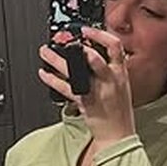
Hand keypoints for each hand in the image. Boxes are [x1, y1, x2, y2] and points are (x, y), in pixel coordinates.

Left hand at [39, 26, 135, 150]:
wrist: (118, 135)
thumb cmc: (119, 112)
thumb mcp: (122, 86)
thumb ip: (110, 70)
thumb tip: (93, 55)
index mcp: (120, 73)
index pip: (114, 46)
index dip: (100, 35)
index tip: (87, 30)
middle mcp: (109, 80)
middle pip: (93, 57)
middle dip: (78, 47)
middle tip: (64, 41)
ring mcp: (96, 91)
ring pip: (75, 71)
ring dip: (57, 60)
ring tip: (45, 52)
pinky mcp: (84, 102)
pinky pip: (65, 89)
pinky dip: (52, 80)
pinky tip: (44, 74)